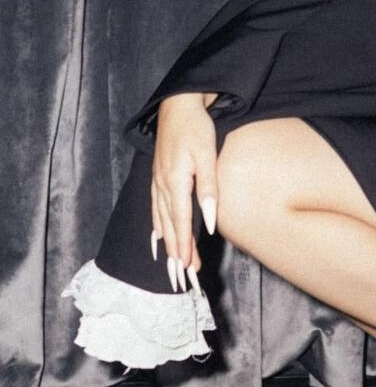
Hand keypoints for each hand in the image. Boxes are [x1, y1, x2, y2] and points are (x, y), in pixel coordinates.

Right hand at [150, 93, 217, 292]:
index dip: (184, 250)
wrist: (177, 106)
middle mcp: (162, 186)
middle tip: (181, 280)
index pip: (180, 224)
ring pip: (161, 222)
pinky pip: (155, 210)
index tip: (188, 271)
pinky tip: (158, 239)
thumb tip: (209, 224)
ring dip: (168, 246)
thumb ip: (209, 190)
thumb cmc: (196, 129)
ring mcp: (157, 182)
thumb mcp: (207, 156)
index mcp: (175, 183)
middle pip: (169, 229)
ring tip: (172, 266)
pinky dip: (157, 228)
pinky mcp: (157, 177)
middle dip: (175, 256)